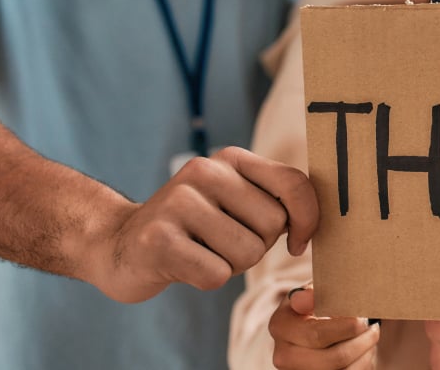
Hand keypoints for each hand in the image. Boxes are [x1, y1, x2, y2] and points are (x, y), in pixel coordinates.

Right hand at [86, 146, 318, 301]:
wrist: (119, 244)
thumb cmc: (195, 229)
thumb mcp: (235, 201)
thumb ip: (277, 199)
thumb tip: (320, 220)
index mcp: (230, 159)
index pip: (293, 183)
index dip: (308, 218)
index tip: (299, 242)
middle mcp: (204, 172)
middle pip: (273, 225)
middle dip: (258, 246)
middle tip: (222, 242)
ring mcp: (177, 203)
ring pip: (247, 253)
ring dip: (232, 265)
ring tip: (202, 252)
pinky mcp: (158, 239)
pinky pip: (216, 273)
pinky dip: (207, 279)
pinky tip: (183, 265)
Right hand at [270, 285, 378, 368]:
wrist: (313, 323)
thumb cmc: (316, 303)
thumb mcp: (313, 291)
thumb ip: (311, 293)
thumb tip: (304, 298)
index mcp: (280, 326)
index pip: (317, 335)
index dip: (347, 328)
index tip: (362, 319)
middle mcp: (283, 355)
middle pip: (335, 359)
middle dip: (361, 342)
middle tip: (372, 327)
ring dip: (365, 354)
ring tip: (370, 337)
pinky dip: (362, 364)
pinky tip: (364, 351)